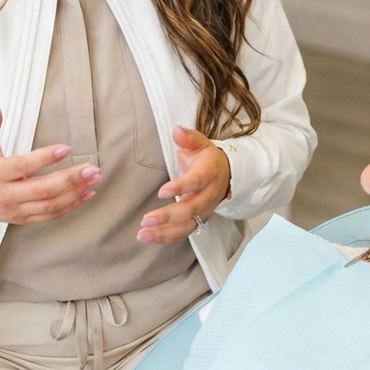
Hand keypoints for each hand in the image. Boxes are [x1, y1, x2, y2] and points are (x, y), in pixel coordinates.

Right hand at [0, 101, 101, 223]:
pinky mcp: (22, 218)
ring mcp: (16, 210)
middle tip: (91, 168)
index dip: (45, 158)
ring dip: (75, 193)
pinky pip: (50, 216)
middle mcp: (6, 194)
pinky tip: (86, 195)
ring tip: (94, 180)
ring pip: (50, 205)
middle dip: (70, 179)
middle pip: (42, 190)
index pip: (24, 166)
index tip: (66, 148)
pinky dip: (70, 207)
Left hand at [137, 126, 230, 243]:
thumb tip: (177, 131)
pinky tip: (148, 238)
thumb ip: (189, 138)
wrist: (227, 175)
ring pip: (187, 226)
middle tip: (146, 219)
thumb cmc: (208, 159)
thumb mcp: (201, 143)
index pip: (196, 182)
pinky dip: (166, 238)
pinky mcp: (198, 221)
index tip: (161, 192)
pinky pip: (183, 233)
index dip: (180, 187)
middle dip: (168, 216)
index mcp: (209, 173)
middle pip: (190, 209)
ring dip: (164, 233)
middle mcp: (208, 195)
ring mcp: (204, 211)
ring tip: (143, 235)